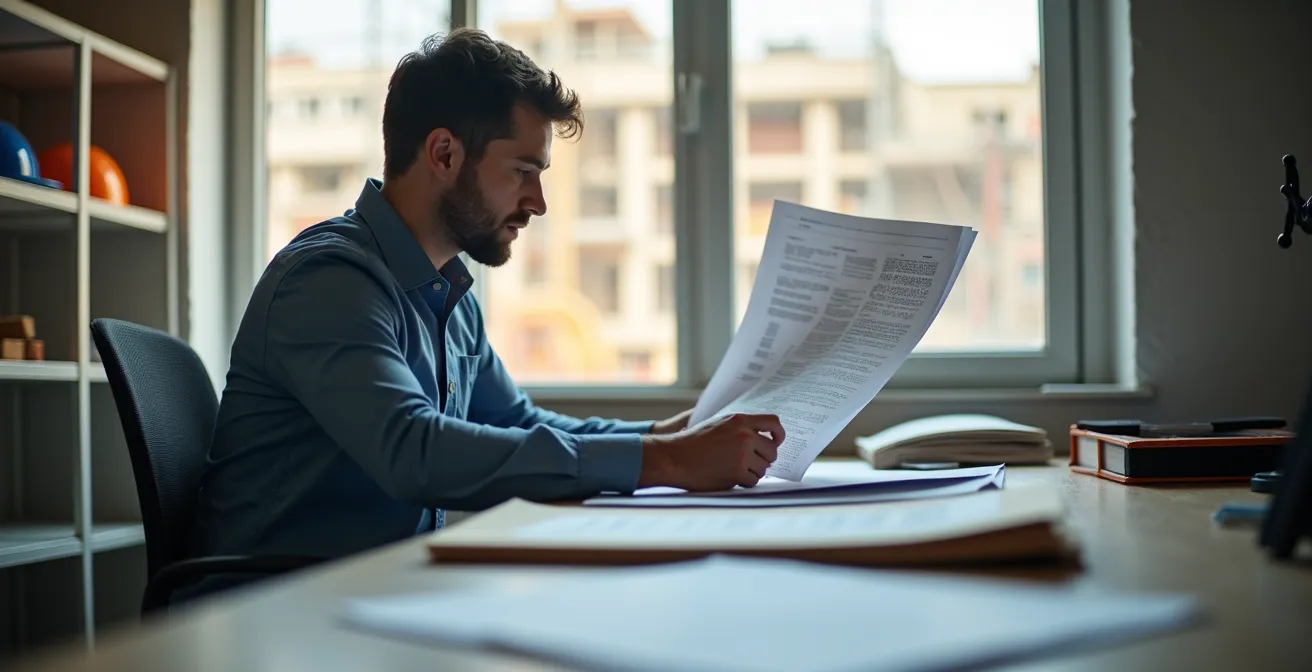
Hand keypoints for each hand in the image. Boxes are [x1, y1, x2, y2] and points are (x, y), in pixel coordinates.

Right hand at [638, 413, 785, 490]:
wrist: (675, 458)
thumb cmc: (694, 442)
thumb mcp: (719, 424)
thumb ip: (741, 427)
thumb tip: (764, 437)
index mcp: (740, 420)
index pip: (773, 422)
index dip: (779, 434)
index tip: (776, 441)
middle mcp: (744, 435)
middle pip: (772, 451)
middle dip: (764, 458)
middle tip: (749, 461)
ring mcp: (742, 455)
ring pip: (764, 468)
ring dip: (753, 471)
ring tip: (734, 468)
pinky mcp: (737, 473)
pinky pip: (753, 481)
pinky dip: (744, 482)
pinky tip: (730, 477)